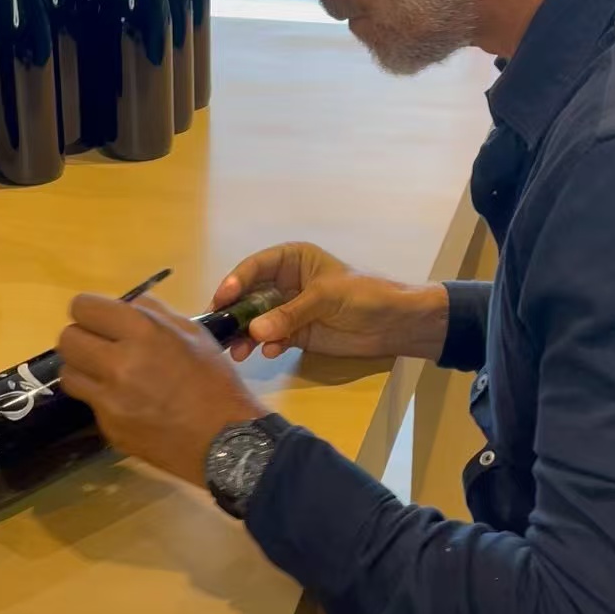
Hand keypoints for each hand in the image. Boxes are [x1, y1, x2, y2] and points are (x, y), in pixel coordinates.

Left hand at [58, 293, 266, 486]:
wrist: (224, 441)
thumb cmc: (215, 382)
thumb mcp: (194, 333)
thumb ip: (155, 313)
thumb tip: (126, 305)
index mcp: (143, 332)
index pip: (84, 307)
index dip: (89, 311)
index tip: (99, 320)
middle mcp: (119, 363)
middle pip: (67, 339)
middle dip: (81, 337)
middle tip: (99, 346)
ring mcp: (110, 399)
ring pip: (69, 373)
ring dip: (83, 369)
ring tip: (106, 374)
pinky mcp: (108, 427)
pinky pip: (90, 404)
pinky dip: (102, 399)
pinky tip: (127, 402)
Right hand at [213, 243, 448, 363]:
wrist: (396, 324)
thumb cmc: (364, 295)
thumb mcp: (326, 297)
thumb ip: (289, 314)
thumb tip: (254, 331)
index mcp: (291, 260)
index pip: (256, 267)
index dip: (236, 281)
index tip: (222, 299)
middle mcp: (284, 283)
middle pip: (249, 296)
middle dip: (234, 313)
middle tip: (218, 331)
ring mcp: (289, 310)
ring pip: (256, 321)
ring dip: (245, 335)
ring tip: (238, 352)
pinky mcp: (296, 334)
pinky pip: (272, 339)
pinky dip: (266, 346)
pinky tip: (267, 353)